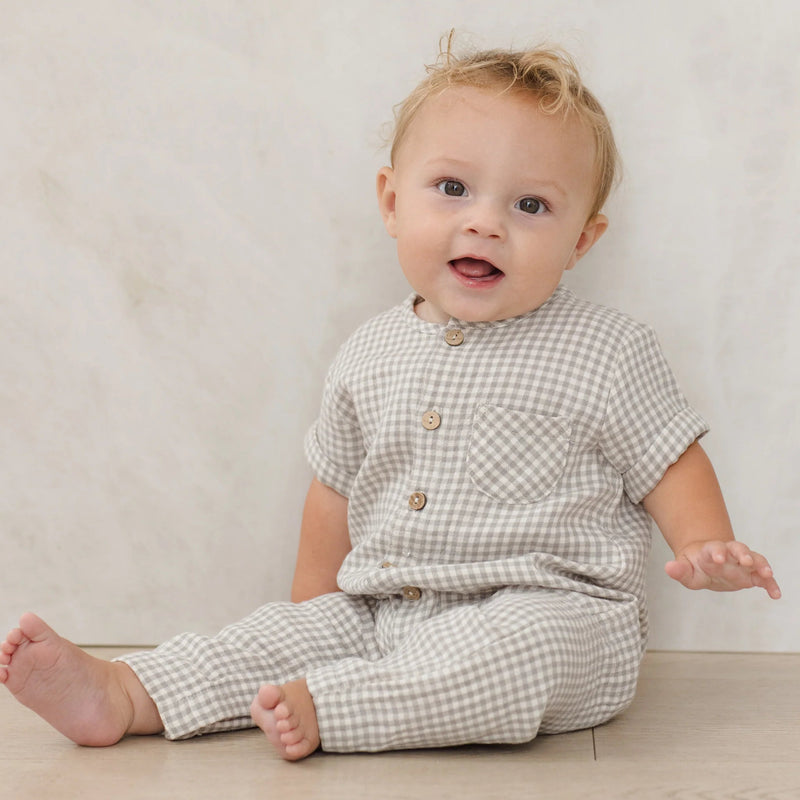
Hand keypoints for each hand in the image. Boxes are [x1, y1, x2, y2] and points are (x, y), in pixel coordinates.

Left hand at [665, 540, 780, 598]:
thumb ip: (679, 570)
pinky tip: (775, 594)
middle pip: (738, 548)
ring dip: (760, 564)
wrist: (707, 562)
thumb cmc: (695, 566)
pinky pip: (764, 578)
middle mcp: (730, 554)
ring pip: (754, 558)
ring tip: (766, 573)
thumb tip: (668, 568)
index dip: (716, 552)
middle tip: (745, 560)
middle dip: (742, 553)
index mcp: (711, 551)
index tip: (718, 558)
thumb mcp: (685, 570)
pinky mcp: (752, 574)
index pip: (714, 548)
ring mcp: (742, 563)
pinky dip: (771, 584)